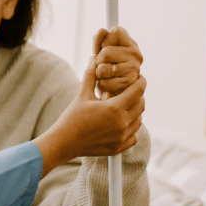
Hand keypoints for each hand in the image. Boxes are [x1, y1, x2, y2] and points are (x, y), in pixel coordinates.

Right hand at [33, 57, 144, 177]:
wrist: (64, 142)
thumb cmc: (72, 117)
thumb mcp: (82, 95)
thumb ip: (91, 76)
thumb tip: (94, 58)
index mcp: (114, 108)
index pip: (138, 90)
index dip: (140, 81)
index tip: (137, 78)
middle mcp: (121, 123)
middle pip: (141, 104)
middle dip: (137, 95)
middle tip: (129, 91)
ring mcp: (121, 137)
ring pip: (139, 120)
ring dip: (134, 111)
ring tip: (123, 106)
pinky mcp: (118, 147)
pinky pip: (134, 135)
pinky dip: (130, 128)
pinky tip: (120, 122)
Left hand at [92, 27, 142, 98]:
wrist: (113, 92)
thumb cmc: (105, 68)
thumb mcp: (99, 51)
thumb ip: (99, 40)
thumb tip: (101, 31)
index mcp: (130, 43)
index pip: (115, 31)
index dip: (103, 40)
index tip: (102, 49)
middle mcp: (136, 54)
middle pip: (105, 52)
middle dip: (98, 61)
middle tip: (104, 65)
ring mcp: (135, 68)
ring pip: (102, 68)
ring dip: (98, 74)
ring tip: (106, 75)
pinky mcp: (129, 84)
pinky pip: (104, 82)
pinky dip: (101, 85)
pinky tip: (108, 84)